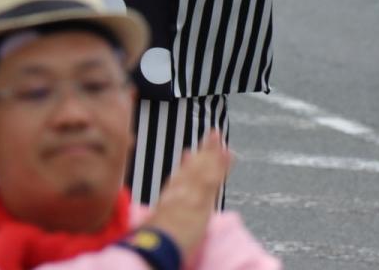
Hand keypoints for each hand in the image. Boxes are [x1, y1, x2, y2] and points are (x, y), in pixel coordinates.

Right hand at [141, 131, 231, 258]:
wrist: (154, 245)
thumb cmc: (150, 242)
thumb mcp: (150, 227)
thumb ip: (153, 219)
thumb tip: (148, 223)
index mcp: (167, 199)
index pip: (178, 179)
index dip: (185, 165)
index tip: (188, 152)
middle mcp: (178, 192)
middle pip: (193, 168)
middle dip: (202, 151)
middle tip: (212, 134)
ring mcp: (190, 193)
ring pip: (203, 168)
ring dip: (212, 151)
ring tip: (219, 137)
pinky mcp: (201, 198)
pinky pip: (213, 179)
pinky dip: (221, 165)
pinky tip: (229, 154)